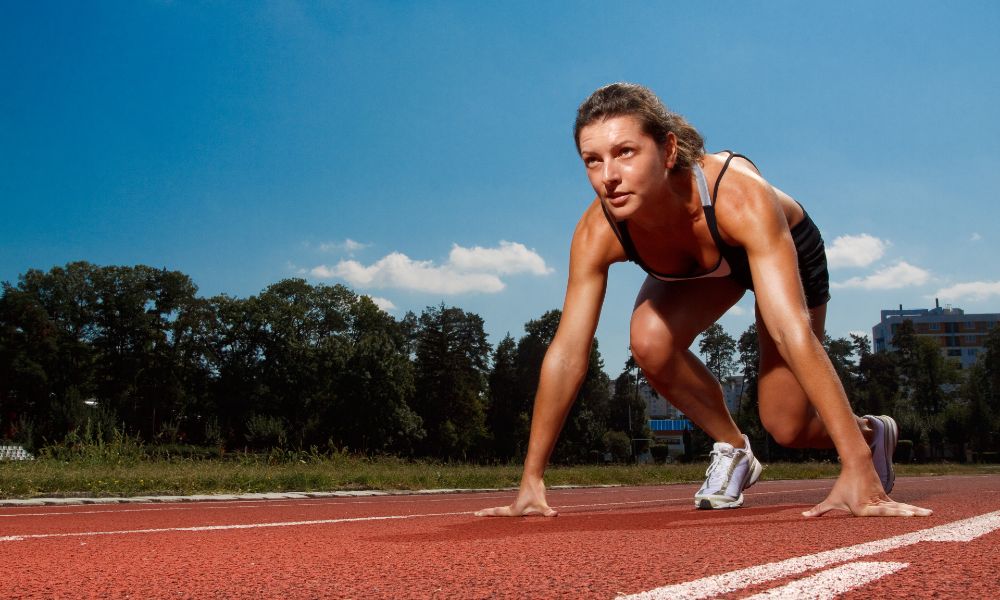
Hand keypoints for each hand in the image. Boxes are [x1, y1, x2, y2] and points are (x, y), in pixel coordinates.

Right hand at [474, 476, 557, 516]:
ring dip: (492, 512)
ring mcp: (515, 504)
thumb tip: (555, 514)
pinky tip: (503, 513)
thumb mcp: (542, 504)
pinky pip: (507, 508)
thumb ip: (548, 511)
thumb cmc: (536, 490)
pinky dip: (501, 511)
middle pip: (496, 511)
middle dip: (486, 513)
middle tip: (475, 514)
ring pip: (501, 510)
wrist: (533, 476)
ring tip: (484, 514)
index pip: (497, 512)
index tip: (475, 513)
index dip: (486, 513)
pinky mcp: (520, 501)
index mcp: (514, 510)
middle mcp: (512, 507)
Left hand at [802, 464, 932, 517]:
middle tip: (922, 516)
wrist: (857, 464)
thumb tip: (803, 517)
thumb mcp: (831, 500)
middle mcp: (876, 504)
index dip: (891, 512)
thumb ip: (819, 510)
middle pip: (893, 510)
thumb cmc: (843, 485)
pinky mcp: (887, 498)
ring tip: (930, 515)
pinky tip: (923, 514)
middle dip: (908, 514)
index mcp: (864, 508)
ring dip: (915, 511)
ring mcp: (884, 500)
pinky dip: (911, 510)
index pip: (879, 512)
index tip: (903, 514)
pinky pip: (901, 506)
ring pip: (900, 507)